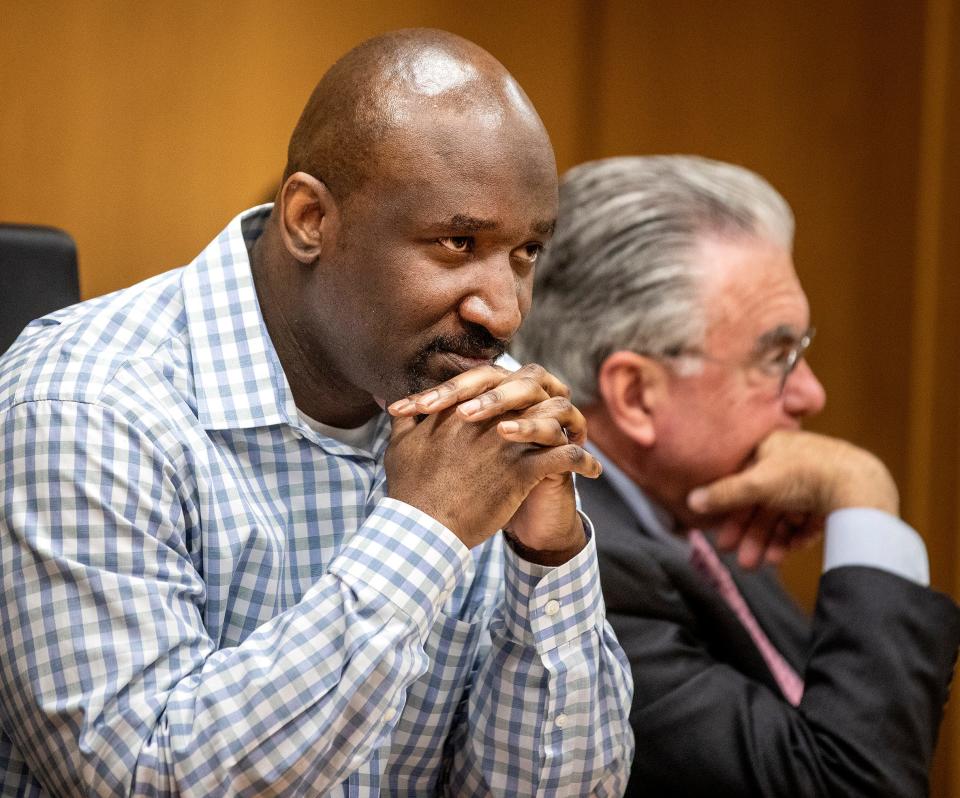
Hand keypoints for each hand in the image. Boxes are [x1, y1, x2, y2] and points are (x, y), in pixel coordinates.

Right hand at [388, 363, 599, 562]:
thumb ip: (404, 418)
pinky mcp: (522, 472)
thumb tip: (392, 400)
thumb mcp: (400, 446)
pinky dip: (583, 461)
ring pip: (552, 416)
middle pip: (529, 390)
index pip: (494, 382)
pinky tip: (592, 470)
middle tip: (561, 405)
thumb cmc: (409, 489)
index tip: (524, 397)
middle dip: (547, 394)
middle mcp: (487, 419)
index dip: (513, 386)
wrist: (423, 528)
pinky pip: (564, 456)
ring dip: (570, 423)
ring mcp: (506, 444)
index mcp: (460, 409)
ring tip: (581, 434)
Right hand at [686, 430, 898, 568]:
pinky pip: (807, 521)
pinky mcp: (833, 498)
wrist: (861, 487)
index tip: (724, 539)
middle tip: (744, 562)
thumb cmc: (806, 474)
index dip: (731, 512)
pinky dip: (795, 537)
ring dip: (771, 541)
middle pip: (763, 503)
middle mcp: (792, 461)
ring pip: (784, 516)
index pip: (742, 481)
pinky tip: (789, 552)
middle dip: (753, 535)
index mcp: (772, 446)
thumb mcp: (756, 482)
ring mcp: (814, 480)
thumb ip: (723, 494)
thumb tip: (690, 500)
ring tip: (765, 564)